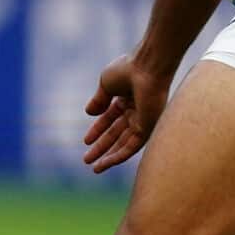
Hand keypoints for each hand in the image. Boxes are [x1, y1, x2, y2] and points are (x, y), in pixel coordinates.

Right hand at [82, 54, 172, 173]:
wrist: (146, 67)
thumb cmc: (127, 69)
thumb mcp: (106, 84)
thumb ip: (99, 100)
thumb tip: (89, 113)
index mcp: (127, 99)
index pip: (110, 119)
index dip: (97, 130)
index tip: (86, 141)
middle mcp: (137, 112)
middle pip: (117, 135)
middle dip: (102, 147)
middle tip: (87, 159)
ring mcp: (143, 121)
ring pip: (125, 144)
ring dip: (109, 156)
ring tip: (95, 167)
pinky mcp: (148, 128)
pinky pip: (133, 146)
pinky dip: (119, 155)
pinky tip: (106, 162)